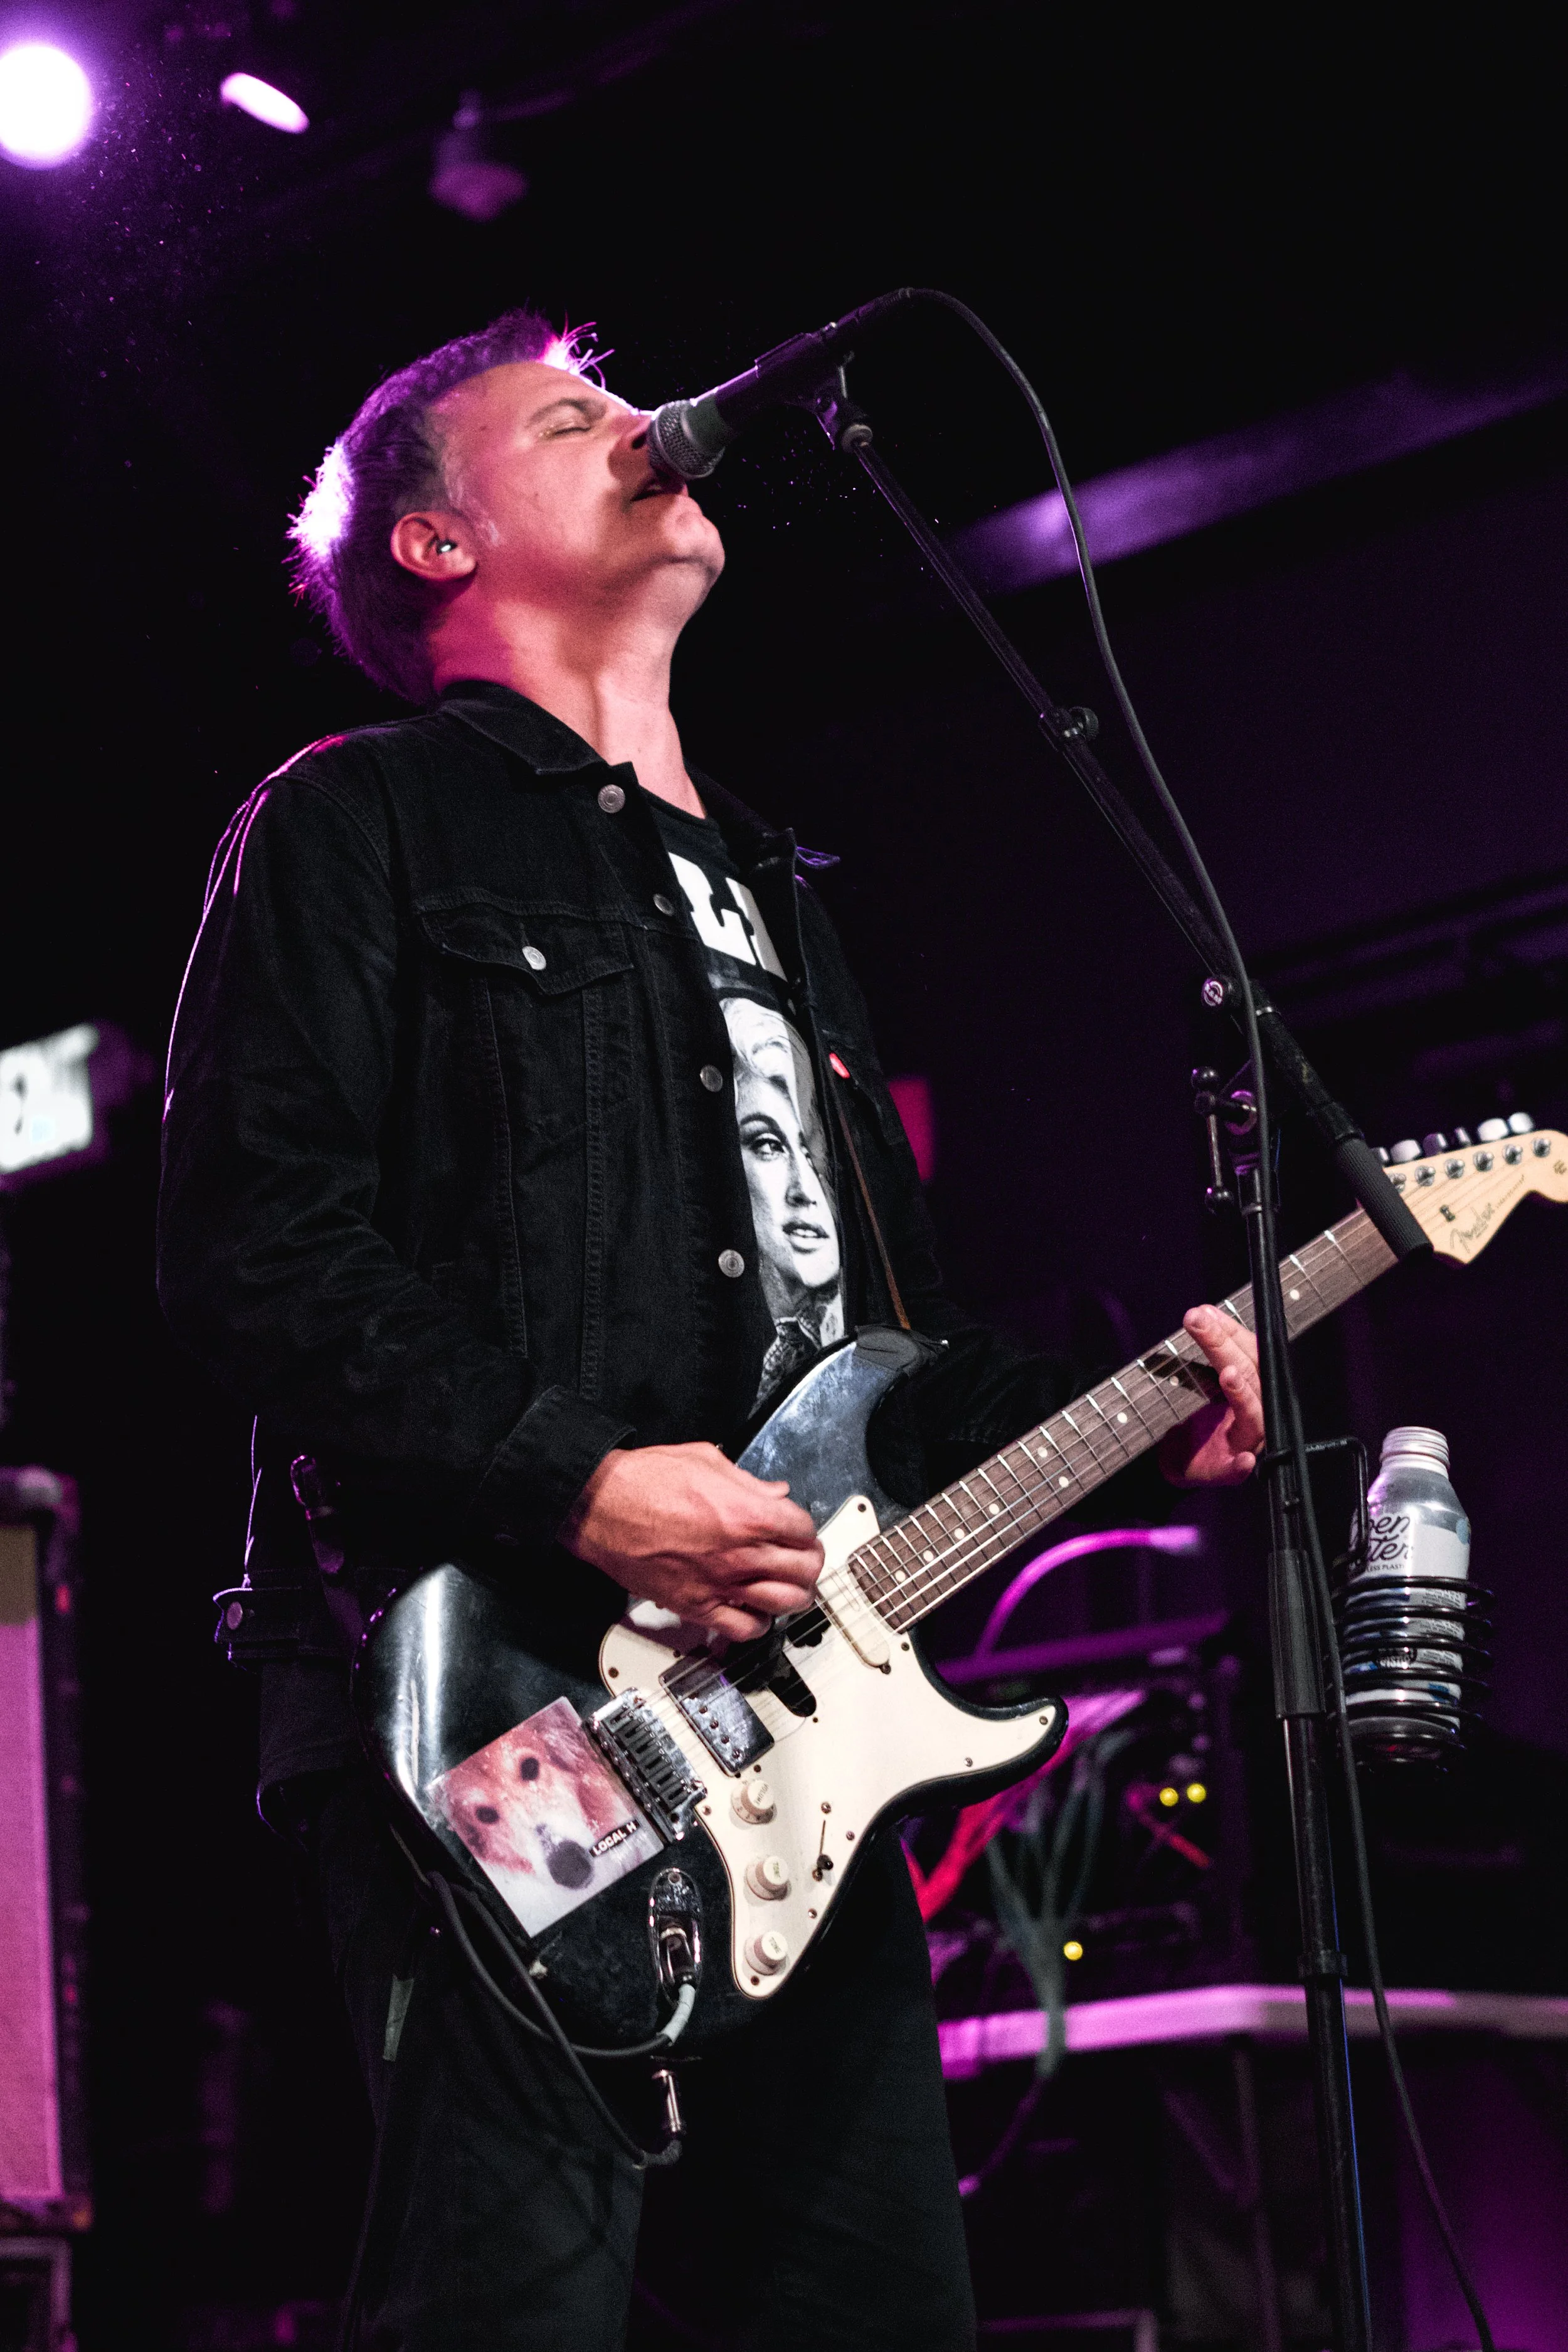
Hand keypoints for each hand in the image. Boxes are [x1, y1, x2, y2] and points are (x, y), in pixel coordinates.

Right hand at [561, 1442, 823, 1640]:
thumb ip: (748, 1482)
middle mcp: (741, 1552)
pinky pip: (743, 1628)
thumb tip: (776, 1493)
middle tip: (802, 1559)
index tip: (799, 1530)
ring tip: (789, 1588)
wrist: (601, 1507)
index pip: (804, 1529)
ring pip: (783, 1603)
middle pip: (803, 1569)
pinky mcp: (696, 1606)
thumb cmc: (645, 1480)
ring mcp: (720, 1583)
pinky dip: (757, 1624)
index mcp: (748, 1513)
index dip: (805, 1529)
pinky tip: (755, 1612)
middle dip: (808, 1563)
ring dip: (793, 1596)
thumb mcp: (707, 1460)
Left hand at [1158, 1305, 1264, 1486]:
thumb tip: (1205, 1312)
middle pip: (1251, 1377)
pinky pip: (1240, 1470)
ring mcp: (1246, 1443)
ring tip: (1229, 1374)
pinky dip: (1242, 1465)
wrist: (1186, 1460)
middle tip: (1199, 1322)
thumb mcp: (1205, 1378)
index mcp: (1255, 1388)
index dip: (1231, 1331)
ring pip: (1253, 1416)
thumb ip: (1212, 1349)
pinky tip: (1245, 1460)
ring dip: (1243, 1396)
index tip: (1207, 1312)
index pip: (1251, 1353)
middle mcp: (1257, 1413)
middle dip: (1224, 1347)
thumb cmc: (1203, 1417)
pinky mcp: (1230, 1471)